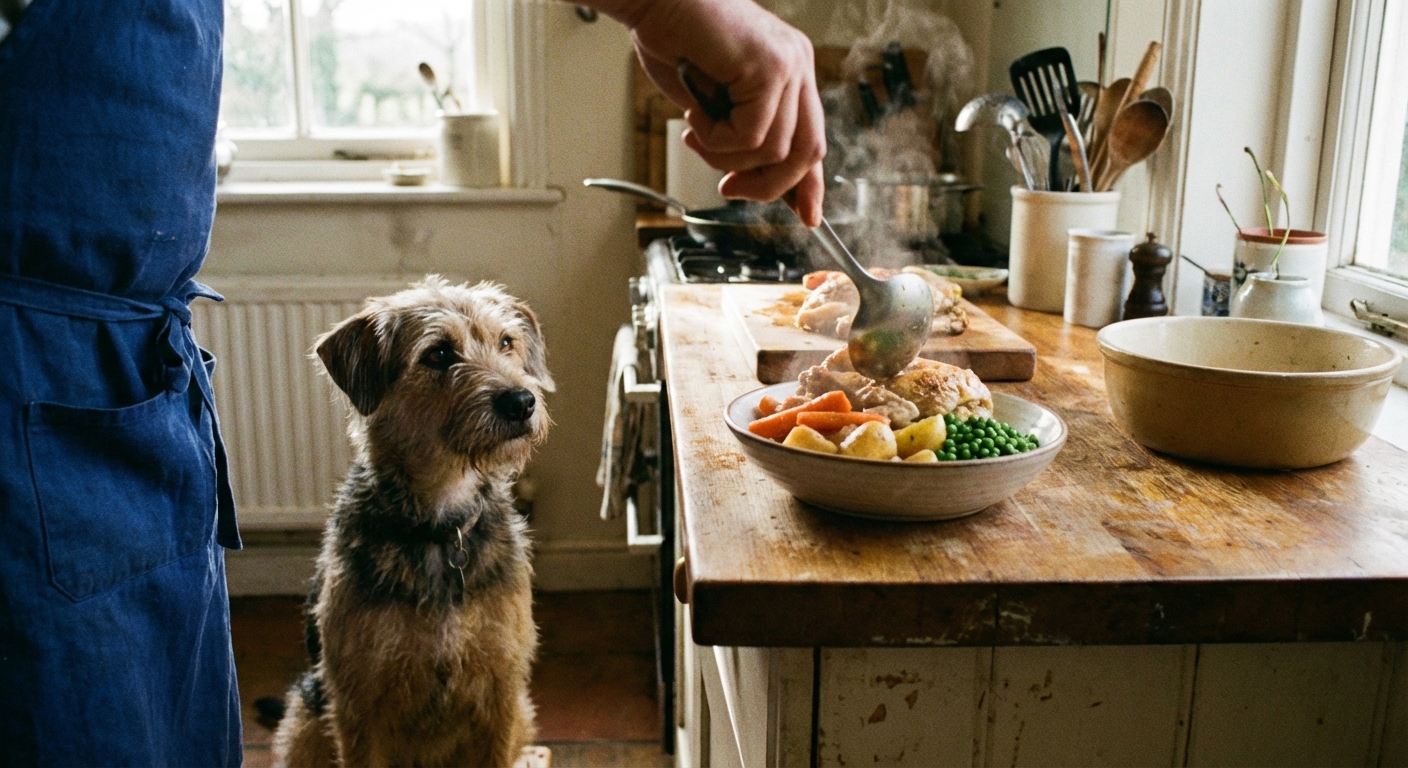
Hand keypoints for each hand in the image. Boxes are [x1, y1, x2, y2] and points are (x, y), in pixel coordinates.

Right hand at [588, 0, 825, 225]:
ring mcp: (789, 64)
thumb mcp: (712, 103)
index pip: (811, 138)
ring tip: (696, 133)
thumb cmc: (672, 40)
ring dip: (725, 157)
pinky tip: (695, 116)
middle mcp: (797, 65)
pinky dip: (715, 139)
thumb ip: (738, 134)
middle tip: (728, 189)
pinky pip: (751, 137)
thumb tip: (747, 181)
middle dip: (768, 186)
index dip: (809, 184)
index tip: (806, 216)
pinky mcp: (770, 67)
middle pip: (807, 152)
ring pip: (774, 151)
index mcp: (790, 71)